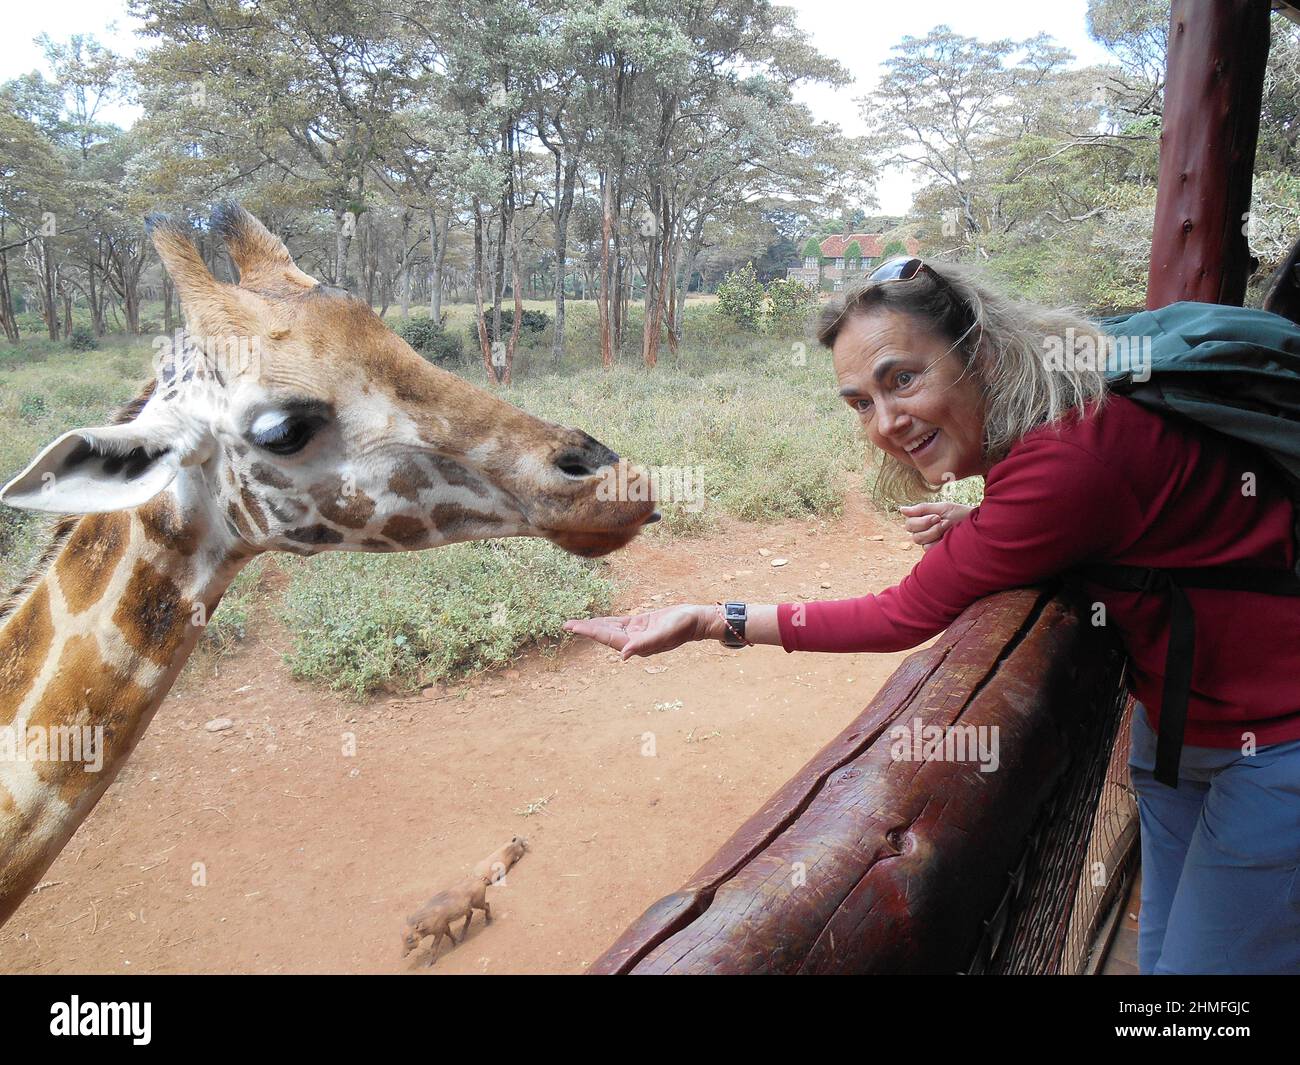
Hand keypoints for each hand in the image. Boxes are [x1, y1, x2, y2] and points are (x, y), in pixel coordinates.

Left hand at [563, 604, 709, 660]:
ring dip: (594, 626)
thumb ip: (645, 644)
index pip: (608, 638)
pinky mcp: (641, 624)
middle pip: (604, 634)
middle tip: (566, 624)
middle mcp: (634, 641)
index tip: (573, 627)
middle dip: (586, 629)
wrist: (696, 621)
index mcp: (636, 645)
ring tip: (576, 623)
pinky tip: (597, 619)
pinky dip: (607, 621)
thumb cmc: (683, 626)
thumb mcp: (665, 633)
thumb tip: (623, 655)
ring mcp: (637, 633)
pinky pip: (619, 623)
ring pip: (610, 629)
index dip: (590, 632)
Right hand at [899, 501, 972, 551]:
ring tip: (948, 529)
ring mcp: (930, 543)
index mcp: (924, 521)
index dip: (921, 521)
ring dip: (934, 533)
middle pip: (912, 533)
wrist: (978, 526)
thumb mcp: (942, 508)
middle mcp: (924, 533)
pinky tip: (948, 539)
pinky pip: (928, 549)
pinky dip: (938, 543)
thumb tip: (901, 509)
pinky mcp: (936, 553)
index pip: (909, 523)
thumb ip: (922, 509)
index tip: (937, 516)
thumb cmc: (961, 515)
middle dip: (928, 526)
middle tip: (943, 522)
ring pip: (919, 541)